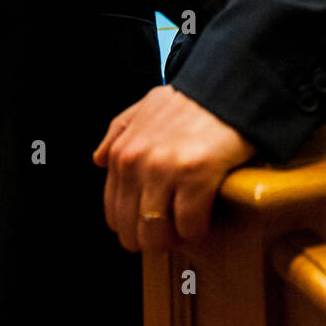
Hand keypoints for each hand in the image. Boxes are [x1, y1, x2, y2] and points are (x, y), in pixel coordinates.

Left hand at [93, 85, 254, 251]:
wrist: (228, 87)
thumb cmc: (191, 101)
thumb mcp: (145, 107)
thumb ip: (118, 132)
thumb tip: (98, 160)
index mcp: (121, 153)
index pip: (114, 214)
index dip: (135, 225)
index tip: (155, 222)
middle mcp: (136, 163)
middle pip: (132, 232)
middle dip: (153, 238)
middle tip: (174, 229)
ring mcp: (164, 170)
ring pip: (157, 236)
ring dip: (175, 238)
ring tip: (189, 225)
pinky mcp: (195, 176)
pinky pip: (189, 227)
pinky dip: (198, 229)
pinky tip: (207, 215)